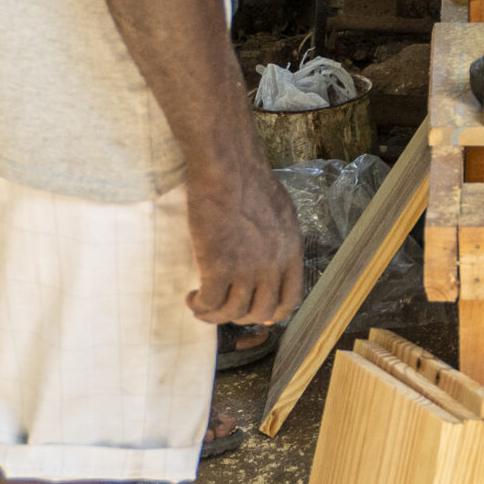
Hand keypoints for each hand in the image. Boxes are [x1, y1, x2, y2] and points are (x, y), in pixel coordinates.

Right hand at [183, 153, 304, 327]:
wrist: (228, 166)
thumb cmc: (249, 179)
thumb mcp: (280, 211)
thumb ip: (278, 238)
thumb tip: (271, 255)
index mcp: (290, 250)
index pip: (290, 299)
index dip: (272, 312)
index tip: (256, 312)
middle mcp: (273, 264)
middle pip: (261, 311)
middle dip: (241, 316)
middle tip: (224, 308)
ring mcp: (247, 268)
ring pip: (233, 312)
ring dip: (215, 315)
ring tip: (202, 305)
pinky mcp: (219, 267)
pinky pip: (210, 304)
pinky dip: (200, 307)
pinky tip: (192, 298)